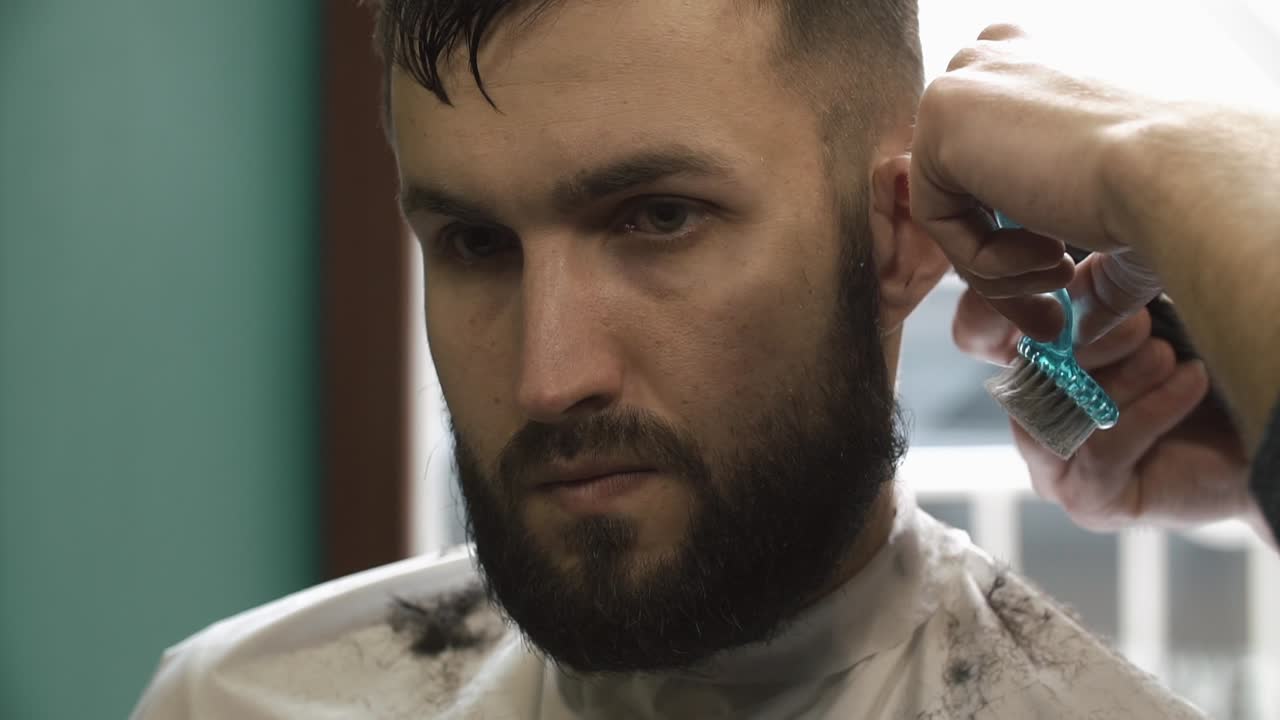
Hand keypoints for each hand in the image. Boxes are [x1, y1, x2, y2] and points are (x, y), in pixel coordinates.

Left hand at [910, 24, 1165, 343]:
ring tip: (1063, 272)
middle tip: (1051, 318)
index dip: (1017, 238)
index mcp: (1037, 69)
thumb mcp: (1118, 223)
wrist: (1182, 175)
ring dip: (1004, 270)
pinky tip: (1048, 248)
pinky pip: (937, 219)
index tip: (1061, 283)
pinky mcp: (941, 115)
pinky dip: (986, 260)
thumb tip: (1076, 326)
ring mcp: (964, 82)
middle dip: (1005, 267)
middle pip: (967, 193)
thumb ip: (1088, 266)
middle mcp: (996, 63)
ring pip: (951, 212)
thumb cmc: (1172, 190)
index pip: (992, 165)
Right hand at [954, 285, 1260, 534]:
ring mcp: (1051, 462)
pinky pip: (1101, 450)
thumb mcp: (1142, 318)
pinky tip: (1191, 382)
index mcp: (1032, 363)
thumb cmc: (1201, 369)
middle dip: (1086, 340)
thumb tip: (1073, 279)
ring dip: (1122, 379)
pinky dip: (1152, 409)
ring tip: (1172, 358)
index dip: (992, 306)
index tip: (1055, 283)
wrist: (1263, 435)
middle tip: (1142, 322)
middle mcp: (1031, 412)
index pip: (975, 332)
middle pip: (1022, 370)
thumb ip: (1098, 298)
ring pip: (1056, 413)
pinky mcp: (1085, 499)